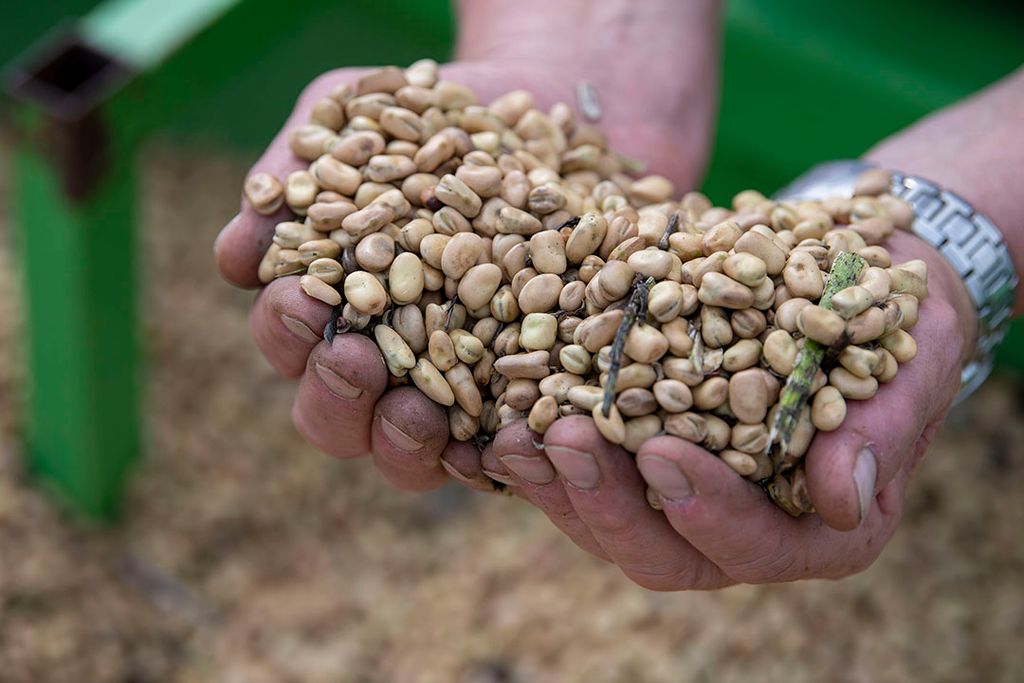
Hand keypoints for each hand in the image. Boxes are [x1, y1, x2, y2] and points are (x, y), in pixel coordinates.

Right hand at [213, 57, 715, 496]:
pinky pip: (506, 451)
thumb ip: (301, 170)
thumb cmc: (447, 116)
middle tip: (354, 358)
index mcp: (336, 308)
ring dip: (401, 442)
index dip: (285, 330)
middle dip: (334, 394)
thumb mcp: (369, 113)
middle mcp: (388, 364)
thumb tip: (235, 259)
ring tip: (419, 410)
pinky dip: (501, 453)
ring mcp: (457, 393)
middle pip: (335, 416)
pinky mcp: (526, 403)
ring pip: (407, 453)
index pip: (290, 341)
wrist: (560, 117)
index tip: (297, 299)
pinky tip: (508, 436)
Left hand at [491, 231, 975, 588]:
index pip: (755, 545)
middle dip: (607, 503)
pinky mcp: (636, 455)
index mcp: (814, 527)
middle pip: (661, 550)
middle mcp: (739, 524)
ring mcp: (679, 494)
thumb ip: (881, 430)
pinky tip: (497, 415)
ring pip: (606, 519)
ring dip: (555, 483)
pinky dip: (538, 447)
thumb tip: (843, 499)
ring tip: (509, 431)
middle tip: (564, 439)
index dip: (707, 509)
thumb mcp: (910, 360)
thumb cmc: (895, 323)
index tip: (663, 454)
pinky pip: (580, 470)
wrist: (854, 281)